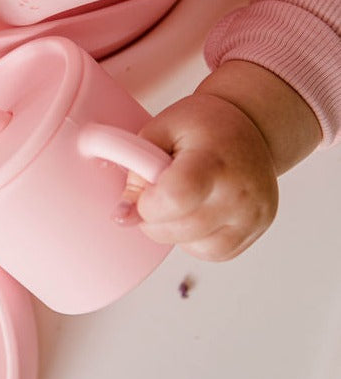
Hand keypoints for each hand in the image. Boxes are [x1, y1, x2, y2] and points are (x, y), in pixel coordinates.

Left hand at [117, 92, 278, 260]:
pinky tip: (198, 211)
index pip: (175, 198)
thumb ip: (136, 167)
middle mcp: (238, 193)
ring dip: (173, 228)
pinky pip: (209, 253)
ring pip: (189, 246)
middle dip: (152, 216)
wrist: (251, 129)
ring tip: (183, 197)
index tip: (142, 193)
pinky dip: (194, 238)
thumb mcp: (161, 129)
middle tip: (160, 188)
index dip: (146, 204)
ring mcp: (251, 216)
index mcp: (213, 161)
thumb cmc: (204, 126)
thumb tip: (124, 214)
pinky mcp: (254, 233)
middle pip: (174, 229)